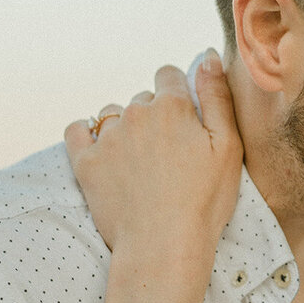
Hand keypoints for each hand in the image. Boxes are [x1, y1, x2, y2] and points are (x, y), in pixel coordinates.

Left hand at [65, 54, 242, 302]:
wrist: (163, 246)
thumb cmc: (204, 201)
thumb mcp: (227, 147)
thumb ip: (216, 96)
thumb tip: (208, 55)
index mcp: (172, 106)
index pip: (170, 75)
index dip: (179, 94)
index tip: (186, 120)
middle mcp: (135, 113)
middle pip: (143, 98)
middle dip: (155, 116)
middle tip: (169, 154)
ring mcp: (107, 137)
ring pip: (112, 114)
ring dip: (124, 128)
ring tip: (139, 162)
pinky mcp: (85, 163)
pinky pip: (76, 131)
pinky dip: (86, 135)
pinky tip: (101, 152)